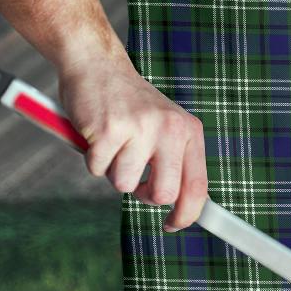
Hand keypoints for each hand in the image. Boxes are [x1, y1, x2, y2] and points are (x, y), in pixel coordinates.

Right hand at [57, 56, 207, 232]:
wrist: (98, 65)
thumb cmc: (130, 105)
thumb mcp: (165, 127)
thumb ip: (175, 161)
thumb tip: (182, 207)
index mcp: (189, 131)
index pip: (198, 186)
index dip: (187, 214)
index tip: (173, 225)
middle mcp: (170, 129)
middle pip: (164, 194)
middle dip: (144, 194)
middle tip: (134, 175)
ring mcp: (140, 128)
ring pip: (124, 185)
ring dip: (113, 171)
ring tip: (114, 143)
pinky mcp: (109, 130)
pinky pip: (97, 169)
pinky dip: (92, 158)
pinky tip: (97, 134)